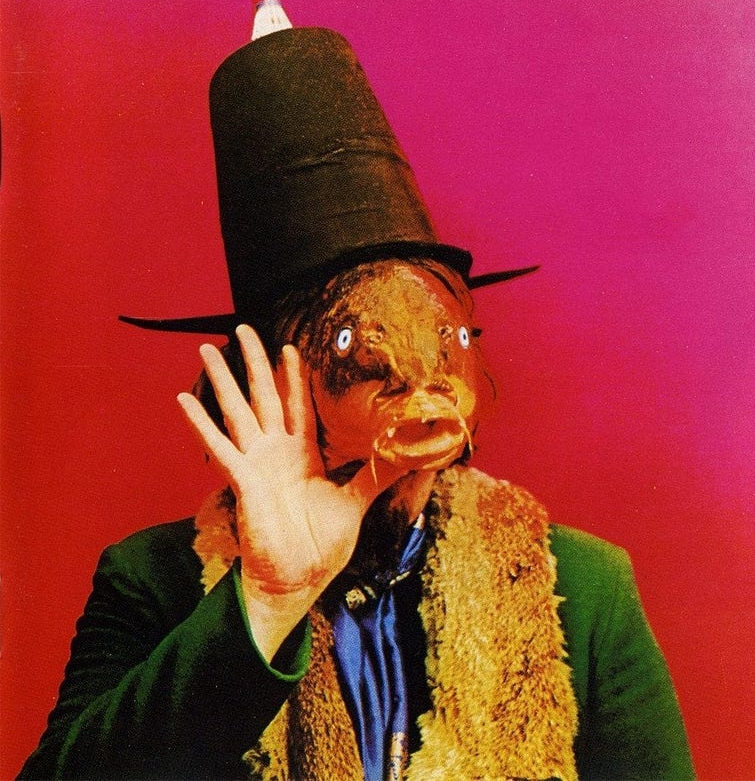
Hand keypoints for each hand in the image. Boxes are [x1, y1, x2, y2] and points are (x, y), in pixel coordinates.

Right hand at [177, 325, 403, 658]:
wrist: (297, 582)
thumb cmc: (322, 547)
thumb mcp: (357, 502)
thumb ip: (379, 474)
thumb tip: (415, 455)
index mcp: (303, 457)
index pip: (298, 407)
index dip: (293, 377)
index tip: (289, 347)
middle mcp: (276, 455)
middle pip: (263, 398)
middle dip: (254, 363)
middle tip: (242, 329)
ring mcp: (256, 465)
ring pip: (237, 413)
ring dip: (222, 382)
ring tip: (207, 349)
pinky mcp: (243, 481)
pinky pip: (219, 448)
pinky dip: (201, 425)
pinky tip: (183, 400)